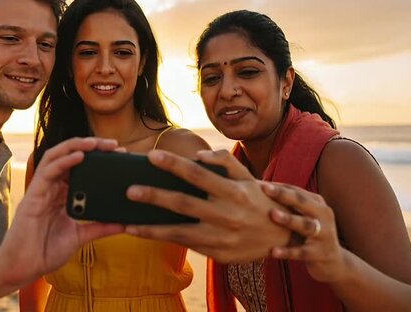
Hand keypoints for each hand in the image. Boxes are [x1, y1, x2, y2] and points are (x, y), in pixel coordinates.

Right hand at [0, 137, 124, 287]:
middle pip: (70, 157)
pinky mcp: (33, 195)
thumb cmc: (46, 251)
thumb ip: (99, 228)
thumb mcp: (80, 237)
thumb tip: (124, 224)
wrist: (23, 267)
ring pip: (56, 157)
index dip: (98, 158)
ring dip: (76, 146)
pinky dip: (63, 161)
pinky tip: (79, 156)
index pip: (80, 168)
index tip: (119, 155)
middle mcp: (51, 188)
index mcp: (62, 195)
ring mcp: (41, 190)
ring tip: (95, 143)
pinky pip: (47, 172)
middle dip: (91, 147)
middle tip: (113, 145)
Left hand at [125, 149, 290, 263]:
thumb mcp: (248, 178)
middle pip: (184, 204)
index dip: (174, 164)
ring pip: (180, 233)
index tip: (152, 156)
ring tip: (127, 223)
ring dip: (151, 228)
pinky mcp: (218, 254)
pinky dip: (164, 240)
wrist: (283, 237)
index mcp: (234, 192)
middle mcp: (228, 215)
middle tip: (129, 190)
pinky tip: (144, 234)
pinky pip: (186, 246)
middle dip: (155, 197)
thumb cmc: (258, 200)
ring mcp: (222, 238)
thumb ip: (224, 162)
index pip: (198, 174)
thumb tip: (198, 156)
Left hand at [263, 182, 345, 281]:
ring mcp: (324, 234)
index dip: (278, 186)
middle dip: (283, 195)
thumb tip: (258, 188)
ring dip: (289, 219)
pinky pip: (302, 252)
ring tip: (272, 214)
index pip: (296, 191)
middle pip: (302, 202)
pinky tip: (273, 251)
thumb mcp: (303, 217)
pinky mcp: (320, 253)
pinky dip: (288, 251)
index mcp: (318, 204)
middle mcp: (323, 215)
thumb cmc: (309, 234)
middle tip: (266, 189)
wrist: (334, 262)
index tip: (259, 182)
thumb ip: (287, 205)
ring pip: (305, 225)